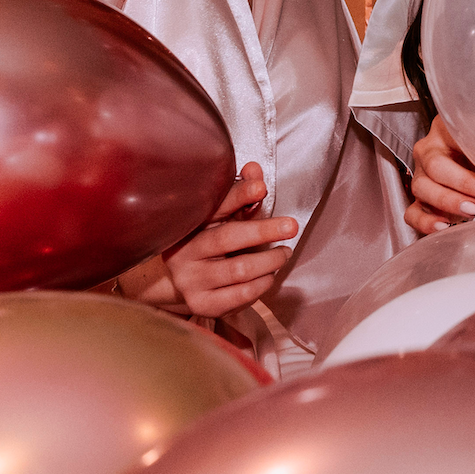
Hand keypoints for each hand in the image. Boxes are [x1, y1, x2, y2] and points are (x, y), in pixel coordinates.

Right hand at [159, 162, 298, 320]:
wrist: (193, 282)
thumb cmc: (216, 241)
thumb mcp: (226, 217)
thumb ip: (241, 195)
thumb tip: (254, 169)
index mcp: (189, 224)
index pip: (215, 205)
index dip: (239, 194)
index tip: (261, 187)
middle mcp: (183, 251)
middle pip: (227, 238)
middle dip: (263, 230)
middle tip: (291, 226)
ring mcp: (189, 280)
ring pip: (239, 269)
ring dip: (270, 260)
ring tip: (284, 254)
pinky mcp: (201, 304)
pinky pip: (241, 294)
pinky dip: (262, 284)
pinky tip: (268, 276)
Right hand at [408, 117, 474, 234]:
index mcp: (446, 129)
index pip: (449, 141)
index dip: (473, 161)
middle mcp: (429, 149)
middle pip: (435, 167)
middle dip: (464, 185)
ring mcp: (421, 174)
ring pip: (422, 188)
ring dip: (448, 202)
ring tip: (473, 212)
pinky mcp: (420, 199)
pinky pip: (412, 212)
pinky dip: (425, 221)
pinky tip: (444, 227)